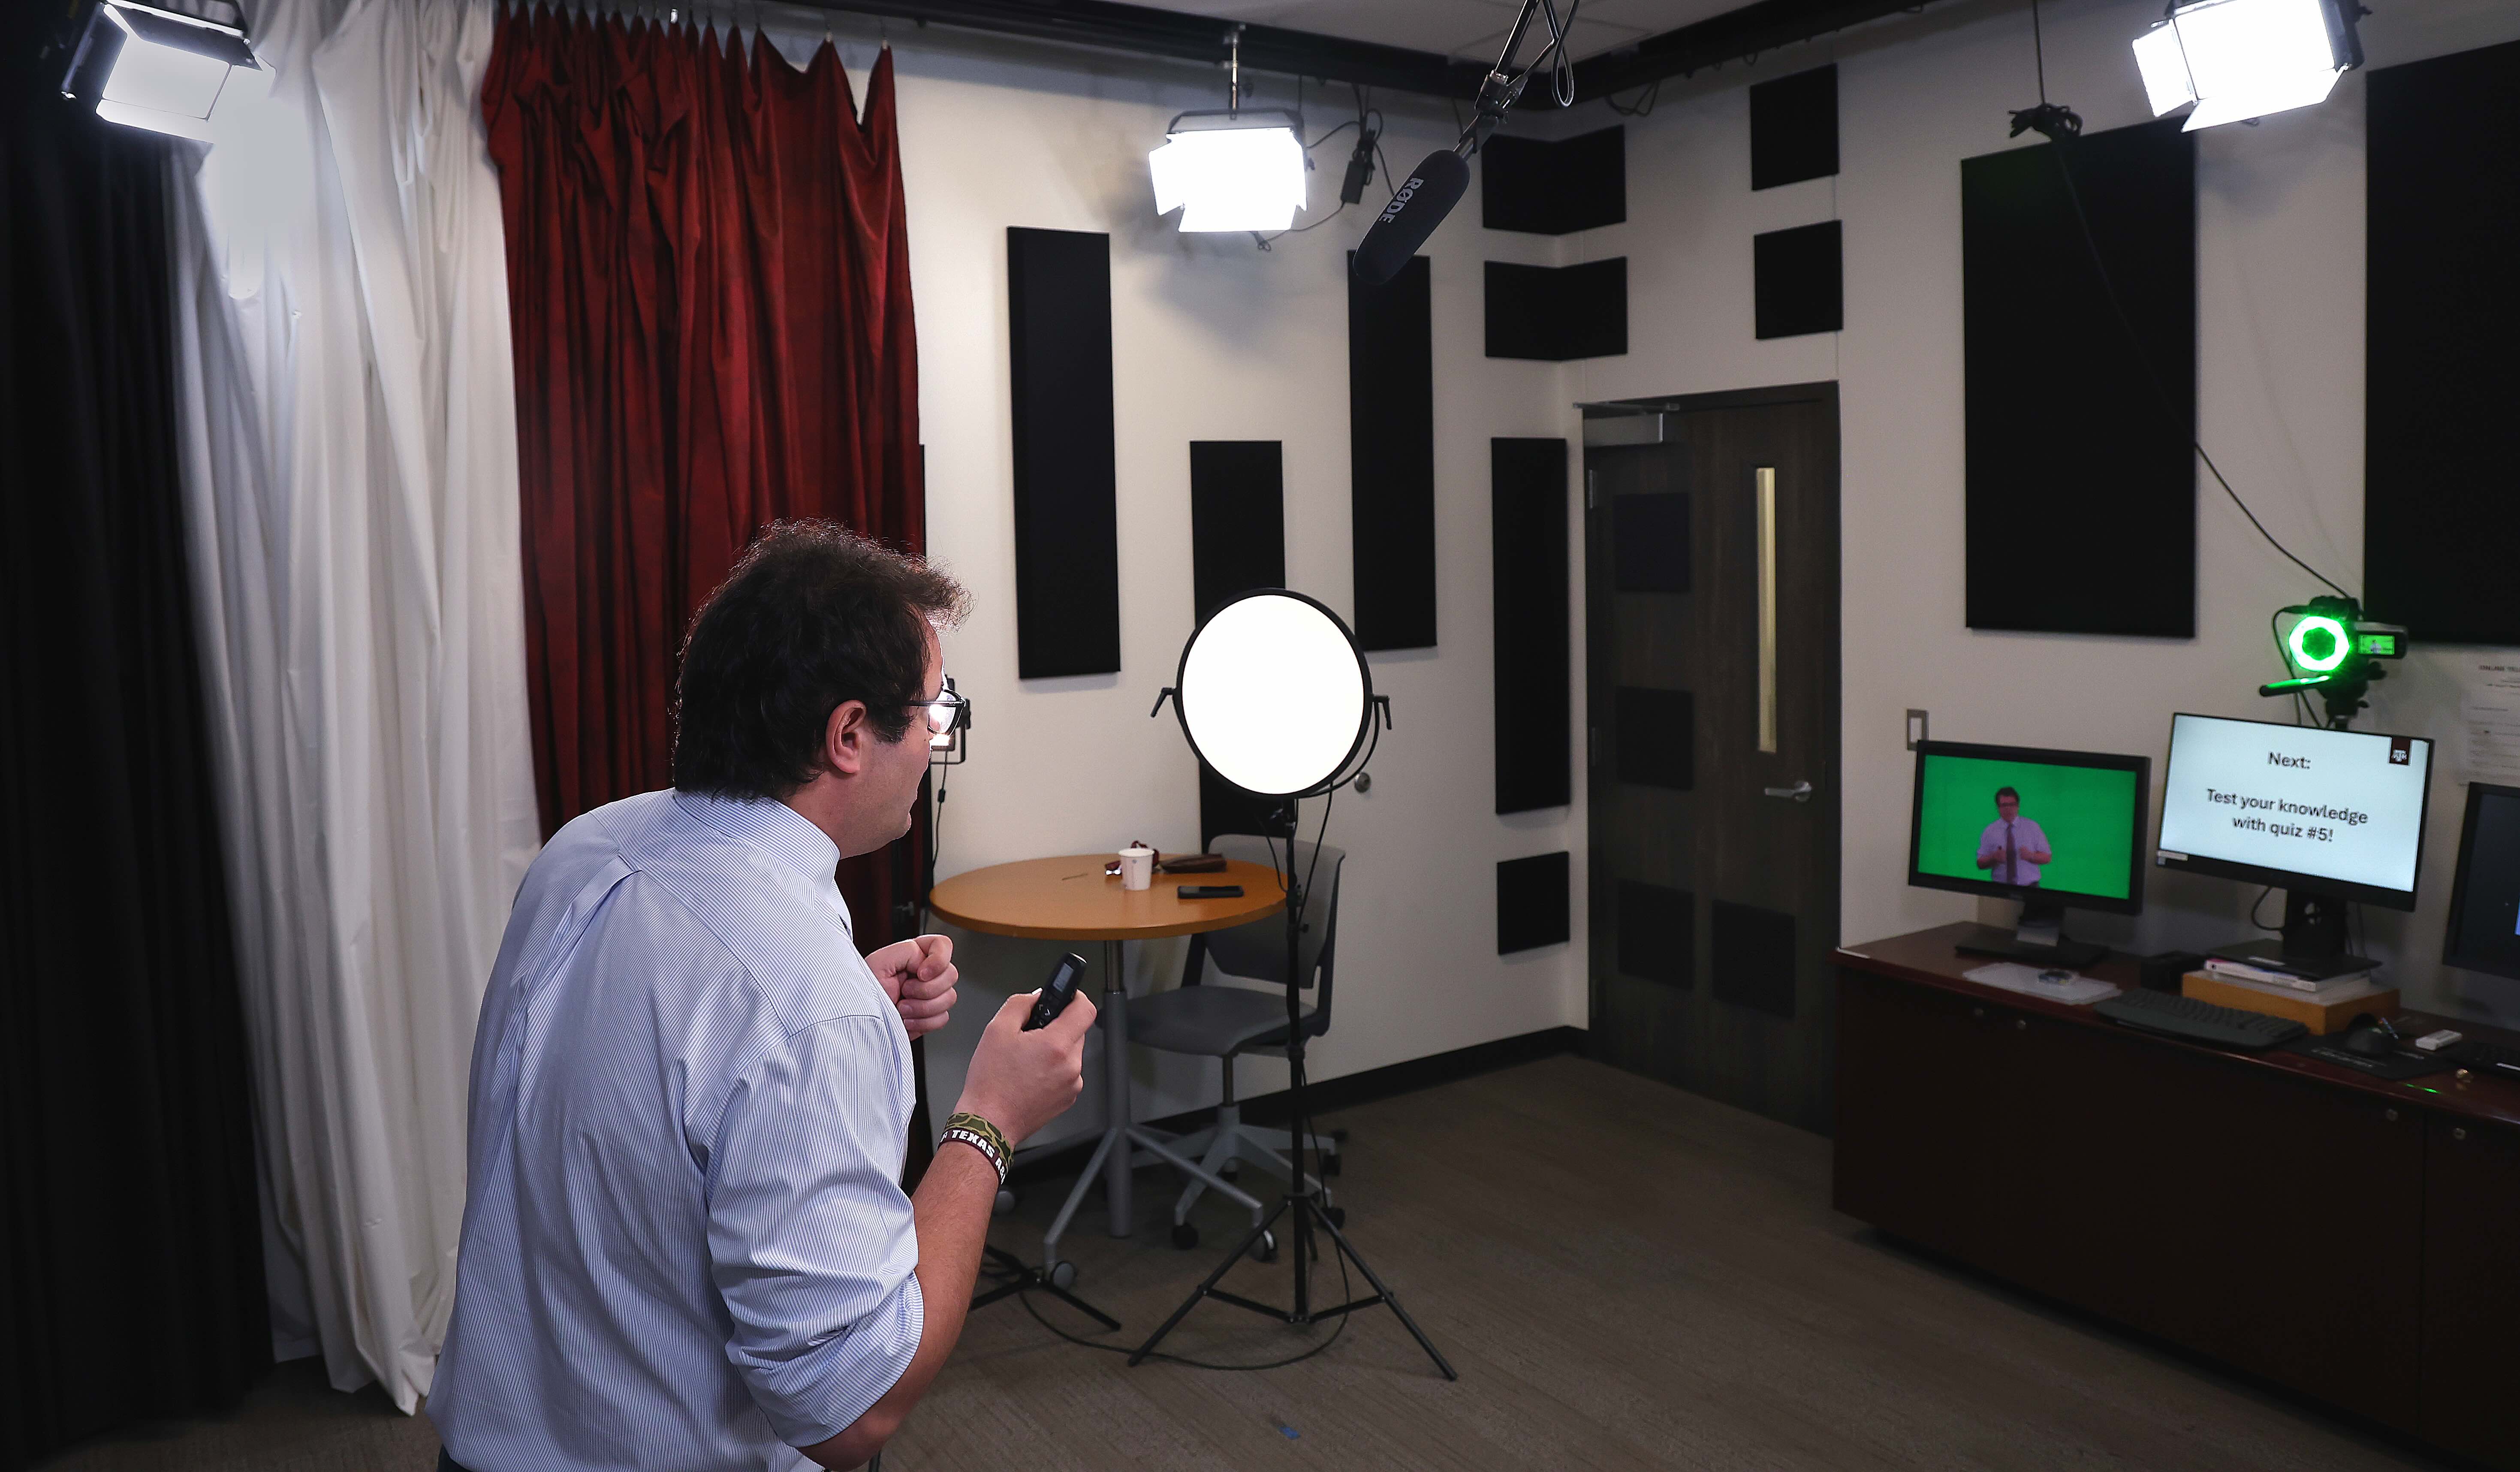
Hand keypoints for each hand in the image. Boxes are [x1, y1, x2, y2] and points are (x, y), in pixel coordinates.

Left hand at [866, 935, 956, 1040]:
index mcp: (915, 954)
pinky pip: (942, 1018)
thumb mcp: (880, 962)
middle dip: (925, 989)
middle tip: (904, 992)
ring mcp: (931, 994)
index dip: (938, 960)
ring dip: (922, 1008)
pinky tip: (907, 1020)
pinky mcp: (931, 1015)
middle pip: (951, 974)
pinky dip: (923, 1022)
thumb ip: (907, 951)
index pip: (943, 945)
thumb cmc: (864, 991)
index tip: (921, 973)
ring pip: (949, 998)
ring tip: (902, 1008)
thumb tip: (925, 963)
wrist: (862, 1020)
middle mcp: (926, 972)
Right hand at [952, 989, 1094, 1145]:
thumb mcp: (997, 1030)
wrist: (989, 1122)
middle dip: (1058, 1026)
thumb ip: (1020, 1004)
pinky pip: (1067, 1072)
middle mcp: (1070, 1066)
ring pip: (1071, 1053)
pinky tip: (1031, 1074)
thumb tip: (1036, 997)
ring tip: (1027, 1059)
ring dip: (1055, 1049)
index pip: (1086, 1010)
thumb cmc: (990, 1083)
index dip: (1076, 998)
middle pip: (1077, 1031)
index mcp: (1056, 1046)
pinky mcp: (1068, 1098)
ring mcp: (1072, 1084)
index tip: (1067, 997)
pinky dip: (1054, 1068)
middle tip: (1032, 1034)